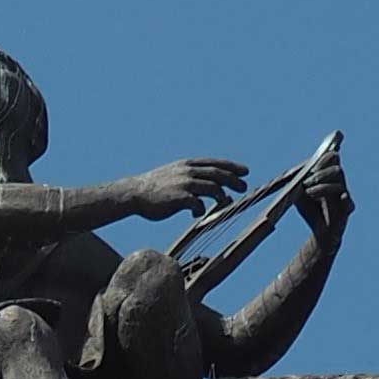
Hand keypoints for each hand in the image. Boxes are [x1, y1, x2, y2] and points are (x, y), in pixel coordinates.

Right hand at [130, 157, 246, 221]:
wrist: (133, 193)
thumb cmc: (154, 188)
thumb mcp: (173, 175)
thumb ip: (190, 178)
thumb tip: (206, 188)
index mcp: (187, 165)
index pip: (214, 163)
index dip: (231, 167)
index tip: (244, 171)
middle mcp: (187, 171)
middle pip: (217, 174)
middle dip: (233, 180)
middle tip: (243, 187)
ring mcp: (183, 184)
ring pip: (212, 187)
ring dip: (222, 196)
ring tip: (226, 202)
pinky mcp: (178, 198)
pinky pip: (198, 204)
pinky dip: (201, 210)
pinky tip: (197, 215)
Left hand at [291, 147, 352, 235]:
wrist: (320, 232)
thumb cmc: (310, 209)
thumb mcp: (298, 193)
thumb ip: (296, 182)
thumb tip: (293, 173)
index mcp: (330, 176)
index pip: (332, 158)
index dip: (323, 160)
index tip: (311, 168)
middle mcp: (339, 183)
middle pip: (337, 169)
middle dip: (321, 174)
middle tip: (307, 182)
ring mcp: (344, 196)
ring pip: (339, 185)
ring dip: (322, 187)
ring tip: (308, 193)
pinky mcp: (347, 210)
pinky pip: (349, 203)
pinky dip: (344, 199)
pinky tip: (341, 198)